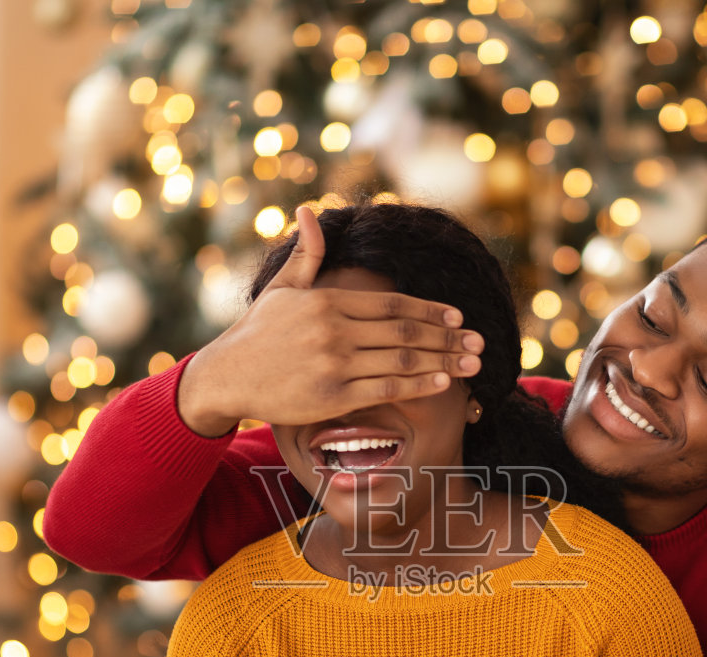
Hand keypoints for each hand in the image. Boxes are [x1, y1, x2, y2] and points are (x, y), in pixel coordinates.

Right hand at [177, 205, 483, 436]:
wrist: (226, 376)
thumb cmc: (257, 333)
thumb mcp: (282, 289)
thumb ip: (307, 254)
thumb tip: (311, 210)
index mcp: (328, 301)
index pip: (392, 303)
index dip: (429, 310)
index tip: (458, 316)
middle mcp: (334, 329)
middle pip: (405, 330)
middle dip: (448, 337)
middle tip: (480, 342)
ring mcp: (334, 363)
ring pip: (402, 360)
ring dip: (444, 361)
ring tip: (473, 364)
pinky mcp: (332, 396)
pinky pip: (386, 389)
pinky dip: (419, 385)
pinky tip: (444, 383)